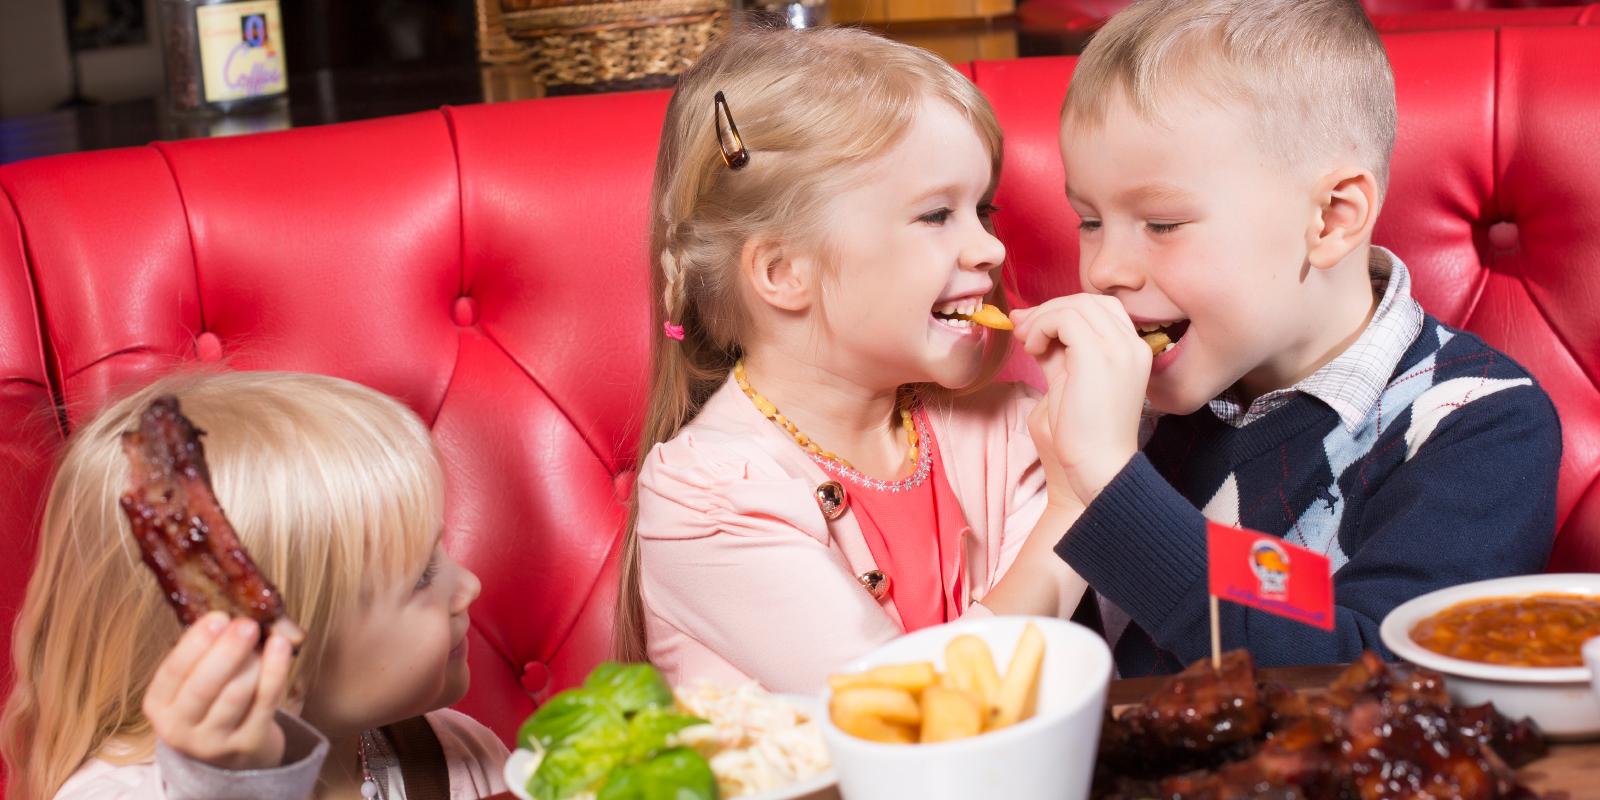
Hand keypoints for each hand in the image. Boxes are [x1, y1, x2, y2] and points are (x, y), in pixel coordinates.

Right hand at [143, 612, 298, 770]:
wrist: (231, 752)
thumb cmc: (210, 702)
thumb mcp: (191, 682)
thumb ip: (202, 651)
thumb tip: (226, 614)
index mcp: (159, 706)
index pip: (172, 672)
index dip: (195, 644)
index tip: (218, 617)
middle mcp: (179, 729)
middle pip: (203, 687)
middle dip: (227, 652)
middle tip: (246, 624)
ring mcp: (214, 742)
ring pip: (236, 695)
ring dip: (253, 661)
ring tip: (264, 637)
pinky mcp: (248, 745)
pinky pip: (265, 703)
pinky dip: (275, 671)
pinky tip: (280, 647)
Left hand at [1011, 295, 1149, 502]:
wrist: (1097, 468)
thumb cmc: (1081, 434)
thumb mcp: (1066, 379)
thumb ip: (1052, 348)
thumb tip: (1023, 319)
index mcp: (1132, 351)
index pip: (1099, 308)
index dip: (1063, 311)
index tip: (1032, 328)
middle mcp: (1132, 344)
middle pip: (1088, 301)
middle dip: (1049, 310)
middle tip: (1022, 331)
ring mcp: (1119, 348)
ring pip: (1074, 305)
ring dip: (1042, 319)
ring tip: (1027, 345)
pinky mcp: (1097, 355)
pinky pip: (1065, 318)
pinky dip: (1042, 327)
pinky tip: (1032, 350)